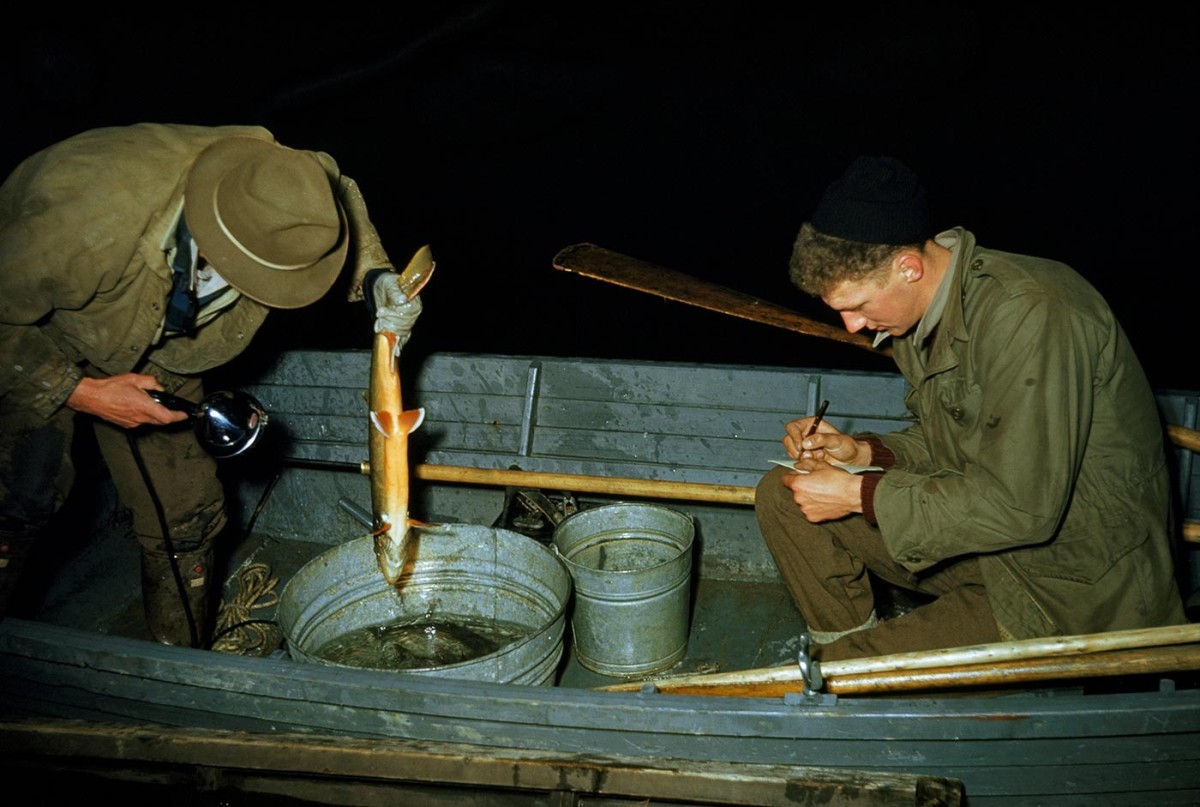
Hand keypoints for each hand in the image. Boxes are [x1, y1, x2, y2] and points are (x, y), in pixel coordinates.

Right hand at [66, 374, 189, 428]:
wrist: (91, 397)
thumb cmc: (110, 388)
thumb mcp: (135, 379)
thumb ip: (152, 383)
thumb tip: (160, 388)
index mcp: (144, 407)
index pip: (167, 417)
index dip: (179, 417)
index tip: (185, 415)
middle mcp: (139, 418)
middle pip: (161, 421)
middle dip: (169, 416)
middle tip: (174, 410)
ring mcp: (132, 423)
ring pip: (150, 422)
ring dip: (155, 415)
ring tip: (152, 404)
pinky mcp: (125, 424)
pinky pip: (140, 422)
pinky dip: (144, 416)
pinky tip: (139, 407)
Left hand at [372, 272, 423, 352]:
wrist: (380, 287)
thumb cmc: (386, 283)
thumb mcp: (389, 284)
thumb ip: (395, 292)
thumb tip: (402, 299)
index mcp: (414, 301)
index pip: (408, 313)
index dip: (394, 314)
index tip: (380, 312)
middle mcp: (414, 312)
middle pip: (405, 324)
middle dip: (389, 322)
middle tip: (378, 317)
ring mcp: (408, 321)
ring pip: (403, 332)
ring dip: (389, 330)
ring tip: (379, 324)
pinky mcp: (402, 327)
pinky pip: (403, 338)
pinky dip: (399, 345)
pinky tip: (396, 351)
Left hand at [780, 459, 863, 522]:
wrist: (853, 494)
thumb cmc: (838, 479)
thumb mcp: (822, 466)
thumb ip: (806, 464)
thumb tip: (798, 464)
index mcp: (798, 484)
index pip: (785, 479)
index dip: (792, 476)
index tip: (798, 475)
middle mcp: (798, 498)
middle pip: (796, 491)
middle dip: (803, 487)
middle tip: (816, 484)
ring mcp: (805, 509)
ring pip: (803, 502)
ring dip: (809, 498)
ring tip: (823, 494)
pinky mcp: (813, 518)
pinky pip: (810, 511)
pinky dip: (815, 508)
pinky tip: (825, 502)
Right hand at [783, 418, 869, 465]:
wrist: (851, 459)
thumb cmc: (847, 446)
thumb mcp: (836, 440)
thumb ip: (821, 439)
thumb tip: (806, 442)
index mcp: (811, 424)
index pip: (793, 427)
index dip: (794, 436)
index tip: (801, 446)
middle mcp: (805, 433)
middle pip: (788, 439)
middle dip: (796, 449)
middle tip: (808, 454)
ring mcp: (804, 445)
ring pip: (791, 451)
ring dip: (803, 456)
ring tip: (819, 456)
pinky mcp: (805, 456)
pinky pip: (797, 460)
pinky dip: (806, 462)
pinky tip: (818, 460)